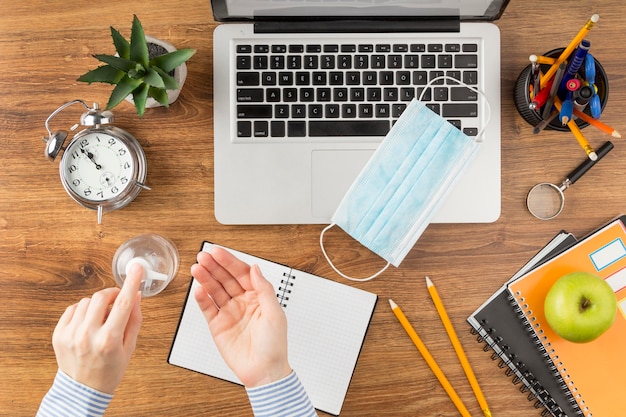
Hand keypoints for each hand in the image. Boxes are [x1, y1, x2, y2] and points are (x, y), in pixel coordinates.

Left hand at [51, 263, 142, 393]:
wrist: (83, 390)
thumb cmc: (109, 370)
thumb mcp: (130, 347)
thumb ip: (134, 320)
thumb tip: (136, 296)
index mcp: (109, 340)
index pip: (123, 303)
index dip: (131, 283)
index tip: (136, 269)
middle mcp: (88, 336)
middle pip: (101, 297)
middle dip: (111, 294)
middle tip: (116, 300)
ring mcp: (71, 335)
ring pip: (86, 301)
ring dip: (97, 304)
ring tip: (101, 318)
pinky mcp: (59, 334)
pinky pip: (72, 309)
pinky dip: (82, 310)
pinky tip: (88, 322)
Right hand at [191, 247, 291, 387]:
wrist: (264, 371)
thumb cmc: (274, 345)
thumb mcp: (275, 313)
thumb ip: (264, 289)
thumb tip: (255, 268)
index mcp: (258, 296)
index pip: (241, 273)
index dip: (230, 261)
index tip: (218, 252)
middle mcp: (242, 301)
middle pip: (226, 278)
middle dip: (214, 266)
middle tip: (203, 256)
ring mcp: (229, 312)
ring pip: (215, 290)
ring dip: (206, 278)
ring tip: (197, 268)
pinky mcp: (218, 325)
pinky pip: (208, 308)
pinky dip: (202, 298)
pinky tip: (198, 289)